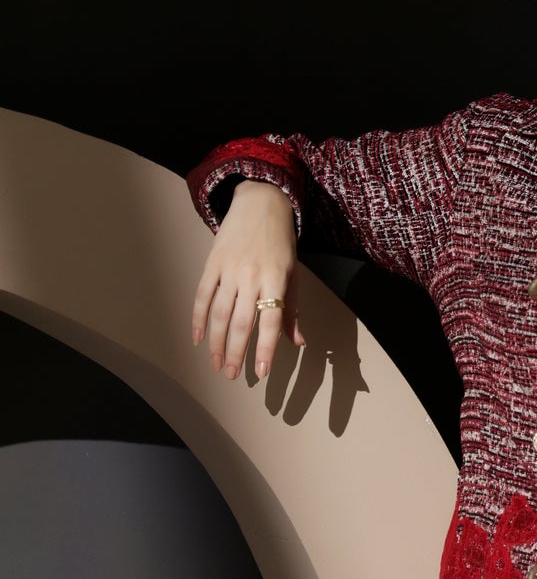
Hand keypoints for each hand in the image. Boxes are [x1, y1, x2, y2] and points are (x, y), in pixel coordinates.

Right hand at [192, 180, 303, 379]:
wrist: (260, 202)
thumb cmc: (281, 241)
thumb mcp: (292, 272)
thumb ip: (291, 308)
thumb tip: (297, 341)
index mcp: (276, 279)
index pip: (271, 320)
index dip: (265, 348)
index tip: (261, 372)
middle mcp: (252, 276)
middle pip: (242, 322)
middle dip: (236, 353)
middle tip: (232, 375)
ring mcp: (230, 270)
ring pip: (220, 314)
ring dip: (217, 342)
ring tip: (216, 364)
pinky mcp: (212, 263)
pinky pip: (202, 295)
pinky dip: (198, 318)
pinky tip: (197, 339)